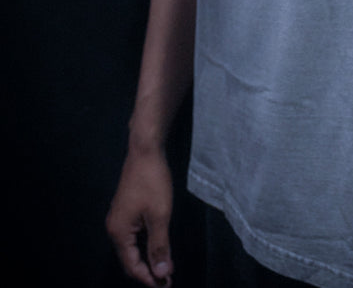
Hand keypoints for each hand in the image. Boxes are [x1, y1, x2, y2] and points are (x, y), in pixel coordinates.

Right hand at [106, 146, 173, 286]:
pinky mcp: (125, 210)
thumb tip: (162, 274)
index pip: (132, 266)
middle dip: (147, 272)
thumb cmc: (153, 182)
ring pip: (131, 248)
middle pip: (129, 259)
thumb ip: (159, 246)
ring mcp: (118, 218)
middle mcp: (113, 227)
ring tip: (164, 268)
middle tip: (167, 281)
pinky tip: (156, 247)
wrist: (145, 151)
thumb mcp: (160, 215)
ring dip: (147, 259)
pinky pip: (133, 236)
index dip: (149, 279)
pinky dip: (145, 245)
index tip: (166, 287)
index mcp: (119, 232)